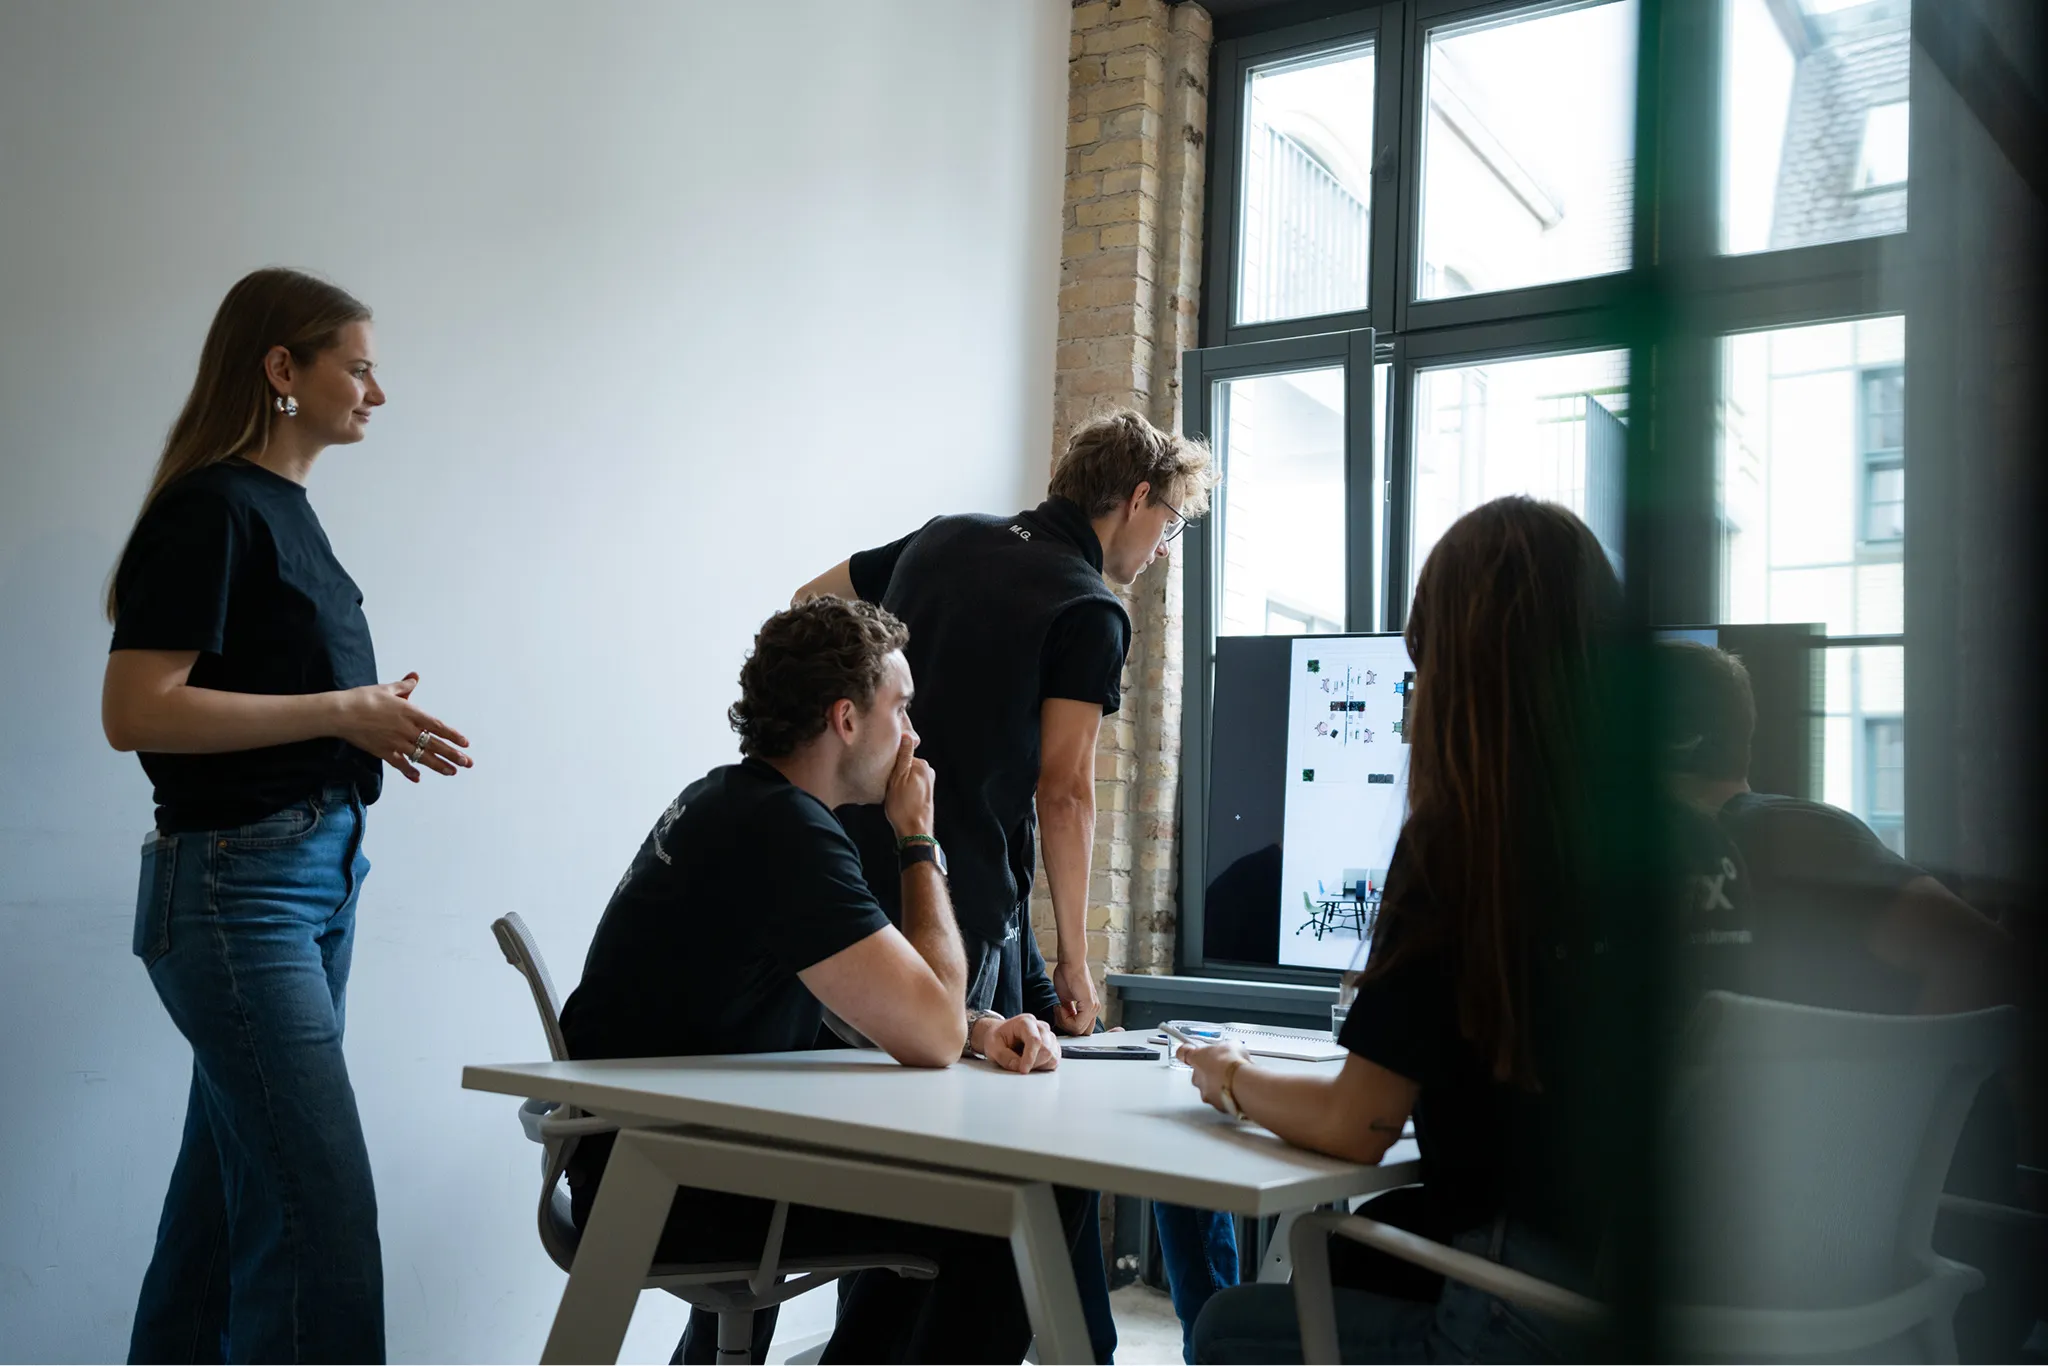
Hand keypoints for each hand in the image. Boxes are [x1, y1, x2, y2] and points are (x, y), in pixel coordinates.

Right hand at [335, 672, 472, 783]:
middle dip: (453, 755)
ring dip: (439, 765)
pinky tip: (418, 778)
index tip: (465, 743)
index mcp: (410, 712)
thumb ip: (404, 686)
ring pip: (421, 757)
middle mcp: (406, 729)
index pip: (437, 726)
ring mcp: (395, 742)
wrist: (341, 713)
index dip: (452, 735)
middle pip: (434, 744)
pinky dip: (409, 771)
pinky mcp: (383, 752)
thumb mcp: (387, 688)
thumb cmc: (363, 698)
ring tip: (452, 772)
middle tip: (467, 762)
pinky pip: (400, 764)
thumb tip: (414, 677)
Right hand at [883, 734, 934, 837]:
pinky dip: (902, 789)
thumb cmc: (903, 807)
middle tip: (886, 784)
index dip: (890, 762)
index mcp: (922, 765)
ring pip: (907, 776)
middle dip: (895, 772)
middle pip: (905, 764)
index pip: (902, 754)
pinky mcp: (925, 793)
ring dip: (898, 781)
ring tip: (891, 793)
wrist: (914, 831)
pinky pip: (909, 785)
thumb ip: (903, 757)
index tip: (884, 771)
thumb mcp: (898, 778)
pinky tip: (897, 799)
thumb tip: (907, 736)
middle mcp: (928, 772)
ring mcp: (928, 783)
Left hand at [973, 1013, 1059, 1072]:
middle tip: (1020, 1068)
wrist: (1001, 1035)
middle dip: (1034, 1064)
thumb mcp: (993, 1047)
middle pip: (1046, 1048)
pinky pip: (1055, 1060)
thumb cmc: (998, 1038)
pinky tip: (1033, 1064)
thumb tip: (1018, 1066)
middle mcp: (1040, 1026)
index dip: (1030, 1057)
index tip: (1023, 1070)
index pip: (1034, 1040)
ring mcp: (1048, 1035)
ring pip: (1053, 1055)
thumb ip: (1004, 1057)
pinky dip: (1045, 1066)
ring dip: (1040, 1065)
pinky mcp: (1052, 1045)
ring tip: (1025, 1063)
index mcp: (1025, 1022)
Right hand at [1052, 956, 1100, 1034]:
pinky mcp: (1089, 1005)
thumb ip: (1068, 1012)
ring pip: (1078, 1030)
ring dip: (1064, 1022)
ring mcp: (1093, 1008)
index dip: (1066, 1025)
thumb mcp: (1066, 998)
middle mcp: (1095, 1009)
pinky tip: (1060, 1006)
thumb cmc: (1067, 974)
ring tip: (1059, 1007)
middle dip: (1065, 1026)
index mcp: (1090, 1008)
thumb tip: (1064, 1022)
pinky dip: (1064, 1019)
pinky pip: (1077, 1024)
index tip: (1058, 1012)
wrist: (1070, 962)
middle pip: (1080, 1033)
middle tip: (1057, 1012)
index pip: (1080, 1029)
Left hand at [1178, 1041, 1251, 1114]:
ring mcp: (1205, 1093)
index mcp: (1196, 1058)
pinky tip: (1239, 1091)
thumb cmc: (1231, 1062)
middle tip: (1224, 1068)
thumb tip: (1233, 1049)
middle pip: (1199, 1073)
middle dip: (1210, 1072)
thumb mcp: (1233, 1045)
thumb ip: (1228, 1048)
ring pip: (1210, 1089)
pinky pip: (1220, 1100)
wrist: (1240, 1082)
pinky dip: (1228, 1096)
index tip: (1188, 1049)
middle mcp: (1197, 1077)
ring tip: (1235, 1081)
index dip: (1186, 1051)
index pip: (1183, 1053)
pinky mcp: (1216, 1105)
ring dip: (1220, 1085)